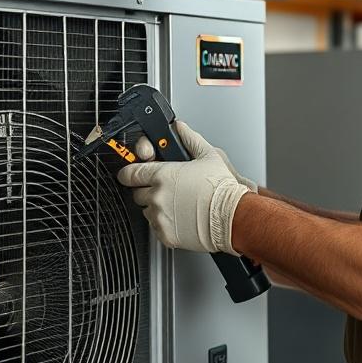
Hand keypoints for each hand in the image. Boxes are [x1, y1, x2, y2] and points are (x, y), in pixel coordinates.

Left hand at [117, 122, 248, 253]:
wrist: (232, 216)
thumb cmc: (221, 189)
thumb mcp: (208, 155)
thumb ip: (189, 139)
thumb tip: (180, 128)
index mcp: (162, 175)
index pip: (129, 174)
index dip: (129, 174)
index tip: (131, 176)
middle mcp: (157, 196)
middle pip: (137, 193)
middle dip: (147, 191)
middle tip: (166, 191)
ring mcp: (160, 216)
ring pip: (147, 211)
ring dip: (156, 208)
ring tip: (178, 205)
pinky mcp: (165, 234)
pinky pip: (157, 228)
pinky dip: (165, 224)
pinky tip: (181, 218)